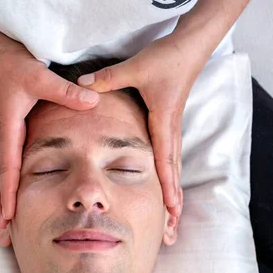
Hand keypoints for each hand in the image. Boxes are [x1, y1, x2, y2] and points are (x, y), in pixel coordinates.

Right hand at [0, 40, 99, 228]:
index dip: (8, 194)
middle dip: (1, 208)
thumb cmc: (14, 64)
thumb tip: (92, 102)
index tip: (8, 218)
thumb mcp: (41, 77)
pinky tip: (11, 200)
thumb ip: (66, 93)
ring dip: (2, 201)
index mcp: (10, 129)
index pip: (9, 169)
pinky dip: (7, 187)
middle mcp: (5, 138)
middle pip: (2, 180)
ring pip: (3, 176)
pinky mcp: (10, 135)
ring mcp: (6, 138)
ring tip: (3, 226)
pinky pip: (8, 167)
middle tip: (1, 234)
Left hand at [77, 34, 207, 216]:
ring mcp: (172, 129)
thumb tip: (82, 85)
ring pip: (173, 168)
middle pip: (172, 172)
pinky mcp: (170, 125)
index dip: (166, 186)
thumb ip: (108, 78)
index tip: (169, 209)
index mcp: (163, 122)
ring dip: (174, 192)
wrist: (191, 46)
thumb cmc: (167, 58)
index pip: (164, 160)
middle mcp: (170, 131)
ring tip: (173, 216)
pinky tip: (168, 189)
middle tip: (173, 226)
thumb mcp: (135, 68)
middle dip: (174, 200)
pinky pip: (170, 158)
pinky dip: (170, 178)